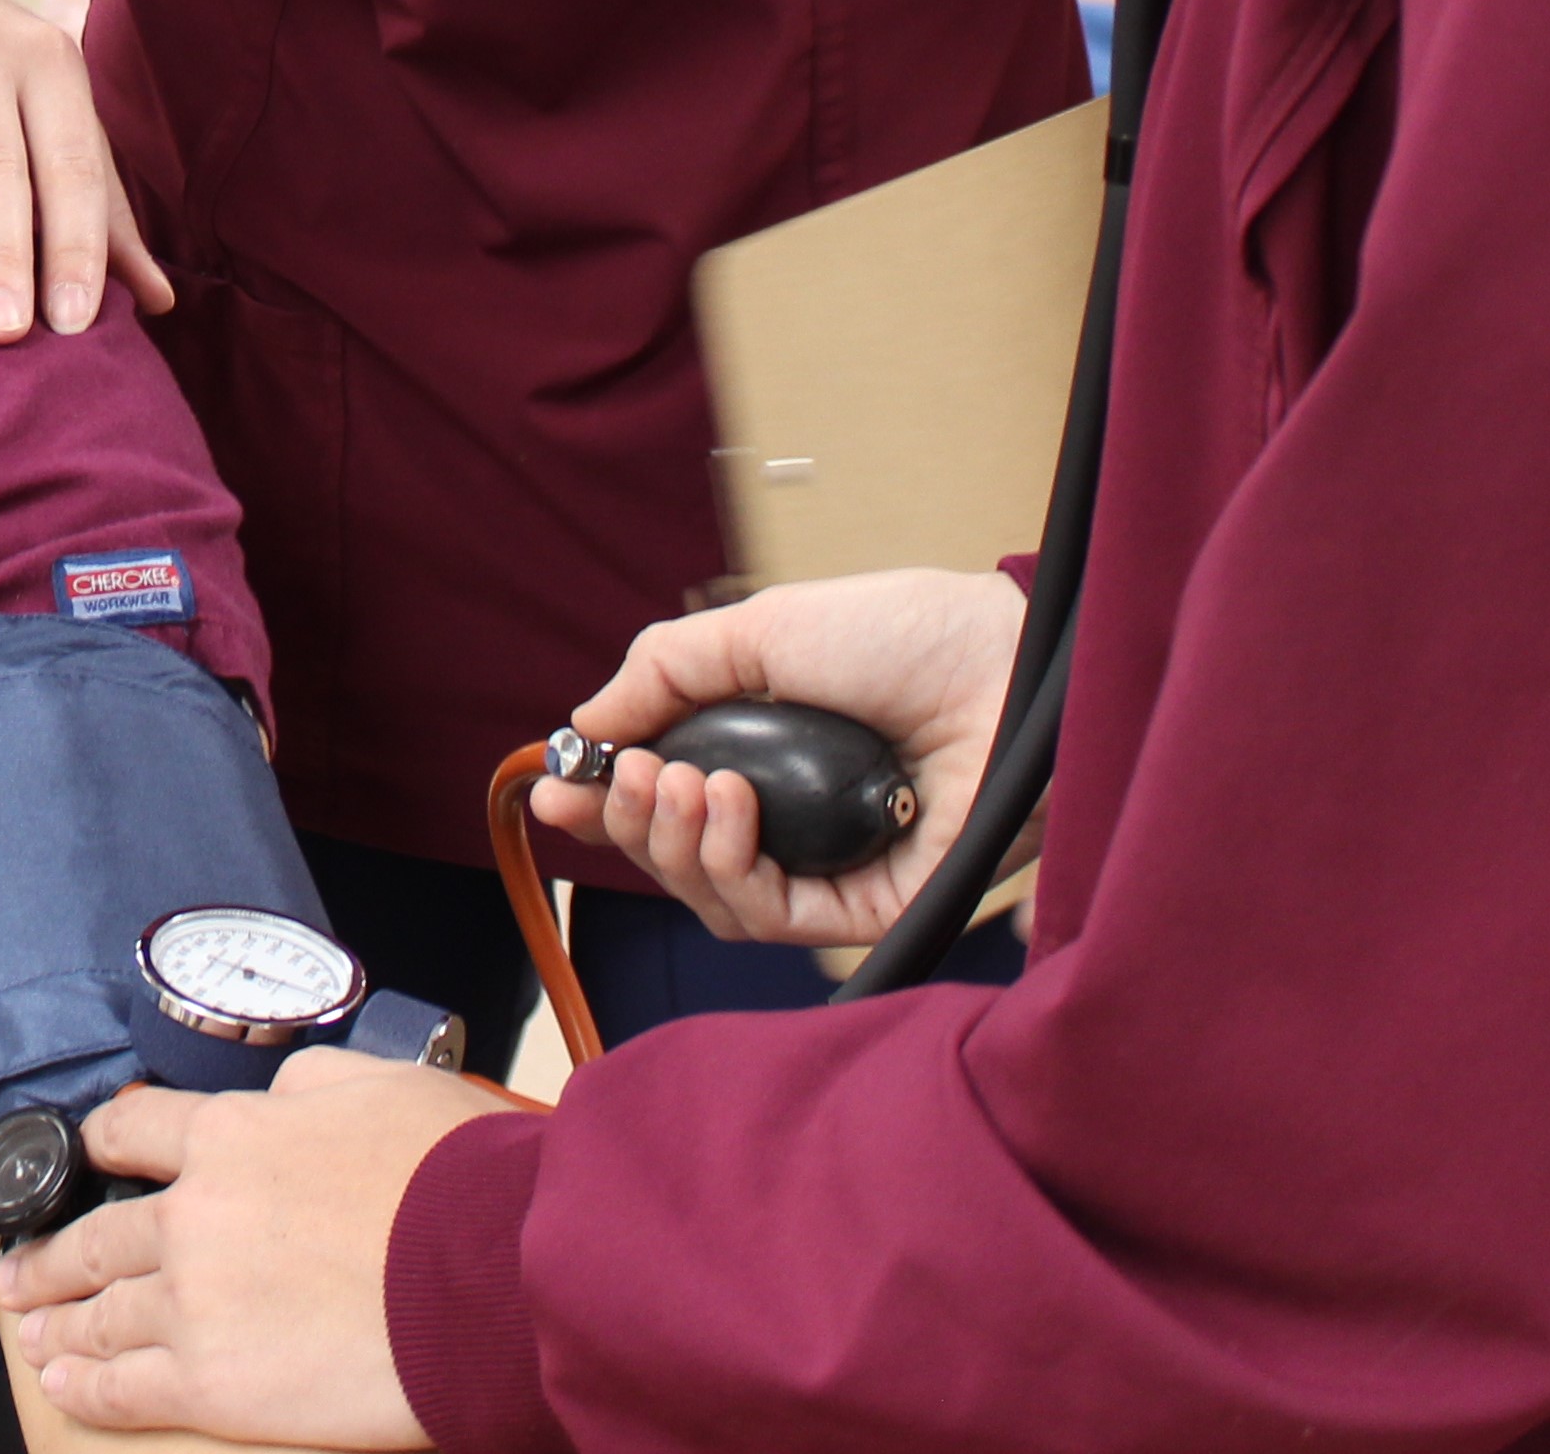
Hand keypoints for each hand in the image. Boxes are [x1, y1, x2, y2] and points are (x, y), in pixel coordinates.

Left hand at [0, 1053, 490, 1444]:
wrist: (487, 1270)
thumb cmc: (453, 1177)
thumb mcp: (377, 1083)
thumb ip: (307, 1084)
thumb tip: (276, 1094)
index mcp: (233, 1131)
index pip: (134, 1130)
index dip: (103, 1145)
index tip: (86, 1160)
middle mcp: (195, 1213)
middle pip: (98, 1236)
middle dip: (50, 1257)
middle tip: (20, 1271)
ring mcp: (193, 1302)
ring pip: (100, 1312)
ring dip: (58, 1322)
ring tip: (33, 1330)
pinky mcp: (209, 1384)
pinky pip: (121, 1387)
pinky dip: (83, 1385)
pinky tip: (64, 1382)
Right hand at [529, 569, 1028, 948]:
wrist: (998, 668)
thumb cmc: (902, 634)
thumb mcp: (762, 631)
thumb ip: (666, 673)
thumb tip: (585, 725)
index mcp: (766, 756)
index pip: (666, 800)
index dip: (604, 803)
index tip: (551, 790)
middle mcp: (791, 819)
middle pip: (677, 858)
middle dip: (630, 822)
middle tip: (630, 777)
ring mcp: (828, 867)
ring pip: (712, 898)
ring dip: (673, 843)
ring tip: (681, 782)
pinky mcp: (867, 910)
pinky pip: (770, 918)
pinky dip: (728, 865)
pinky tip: (728, 804)